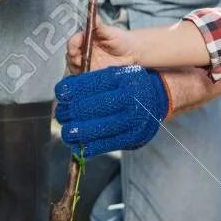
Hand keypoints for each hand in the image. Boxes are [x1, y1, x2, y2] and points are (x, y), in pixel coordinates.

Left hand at [54, 65, 170, 157]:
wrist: (160, 99)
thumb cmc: (132, 85)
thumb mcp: (119, 73)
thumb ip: (95, 80)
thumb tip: (65, 93)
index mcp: (125, 79)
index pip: (93, 84)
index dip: (73, 90)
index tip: (61, 93)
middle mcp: (131, 99)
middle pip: (91, 107)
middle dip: (71, 112)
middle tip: (62, 114)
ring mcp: (134, 120)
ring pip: (97, 129)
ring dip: (76, 132)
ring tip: (68, 131)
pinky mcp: (134, 138)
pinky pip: (106, 145)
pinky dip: (88, 147)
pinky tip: (78, 145)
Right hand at [66, 20, 138, 72]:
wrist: (132, 53)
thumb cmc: (122, 40)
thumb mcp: (111, 32)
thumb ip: (100, 26)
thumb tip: (92, 16)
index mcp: (86, 39)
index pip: (74, 41)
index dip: (73, 43)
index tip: (75, 45)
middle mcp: (84, 51)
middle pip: (70, 55)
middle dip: (72, 57)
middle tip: (78, 59)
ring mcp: (87, 63)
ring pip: (74, 66)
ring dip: (76, 67)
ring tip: (83, 67)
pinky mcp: (92, 73)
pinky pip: (83, 76)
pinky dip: (82, 76)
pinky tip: (87, 74)